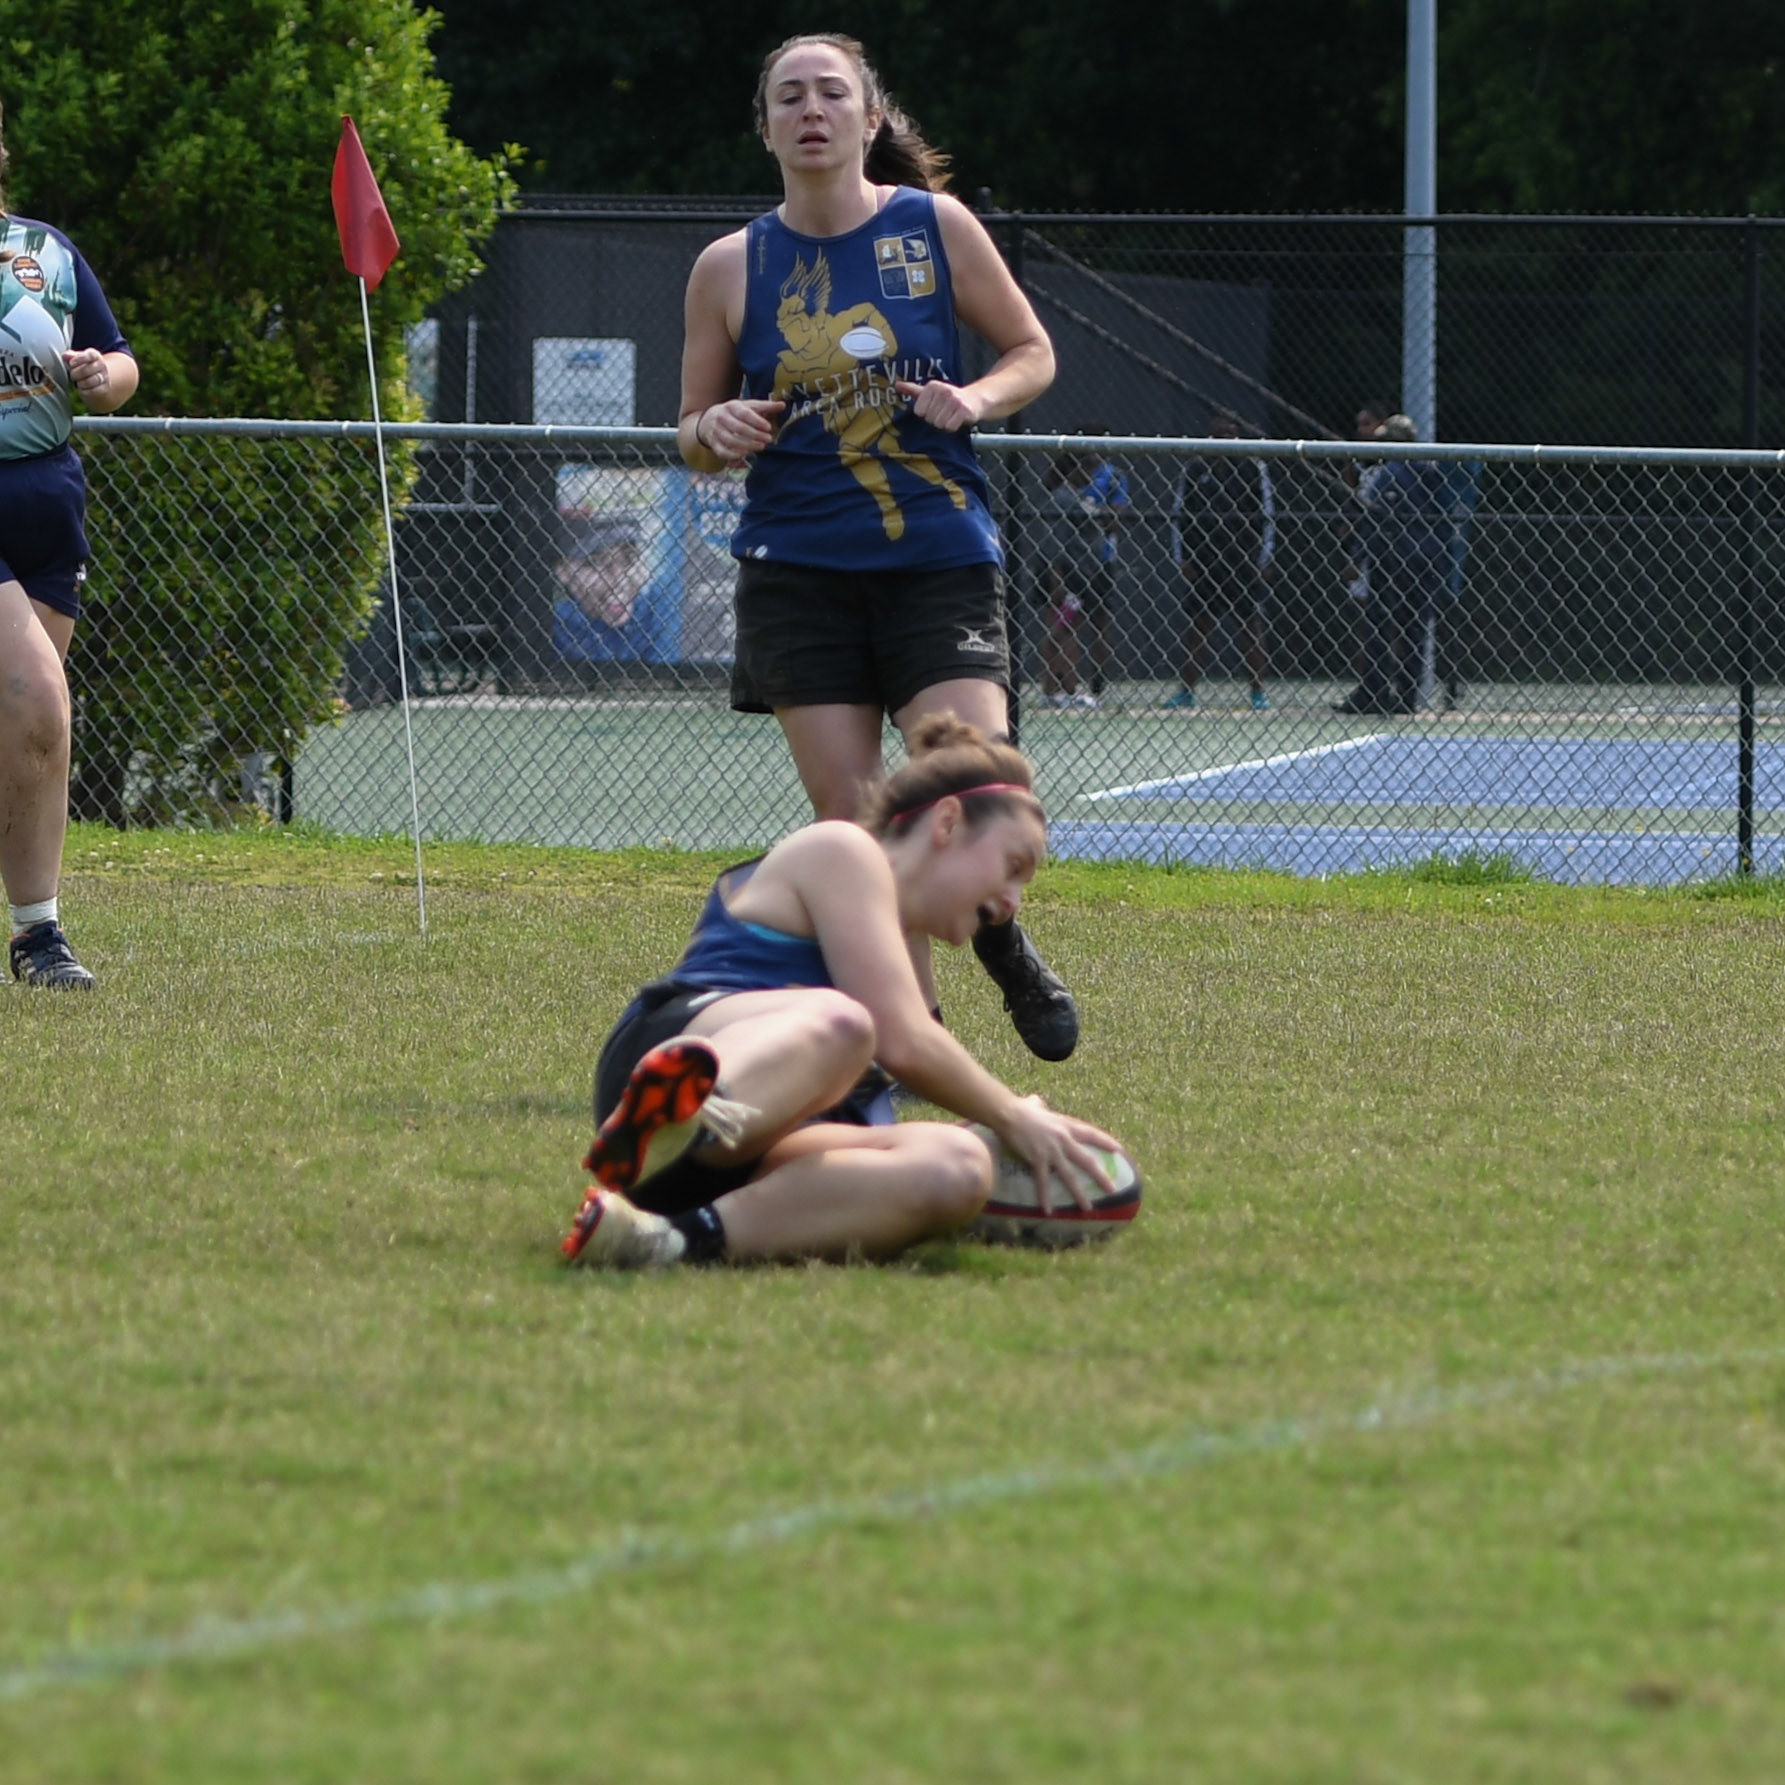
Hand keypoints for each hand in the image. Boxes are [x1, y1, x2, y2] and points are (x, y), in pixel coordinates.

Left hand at [63, 348, 110, 404]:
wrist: (98, 380)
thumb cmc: (84, 367)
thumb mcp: (77, 359)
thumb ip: (70, 356)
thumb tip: (65, 356)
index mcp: (95, 356)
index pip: (91, 355)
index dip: (80, 359)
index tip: (71, 363)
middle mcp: (102, 366)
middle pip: (87, 369)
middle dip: (76, 373)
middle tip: (72, 375)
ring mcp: (104, 378)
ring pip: (90, 381)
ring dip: (80, 383)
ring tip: (77, 383)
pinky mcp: (104, 389)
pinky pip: (93, 391)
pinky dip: (84, 391)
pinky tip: (81, 389)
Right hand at [697, 398, 782, 466]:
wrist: (710, 419)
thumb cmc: (735, 413)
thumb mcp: (749, 406)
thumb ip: (765, 406)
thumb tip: (783, 405)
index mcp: (732, 406)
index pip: (744, 413)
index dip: (757, 421)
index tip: (769, 427)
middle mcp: (722, 417)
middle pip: (738, 428)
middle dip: (755, 435)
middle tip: (768, 439)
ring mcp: (716, 431)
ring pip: (731, 441)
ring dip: (747, 446)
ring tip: (760, 447)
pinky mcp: (713, 443)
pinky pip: (722, 451)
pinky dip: (733, 455)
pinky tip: (745, 454)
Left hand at [893, 377, 984, 432]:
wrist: (975, 399)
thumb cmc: (949, 398)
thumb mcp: (931, 392)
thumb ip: (913, 390)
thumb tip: (896, 385)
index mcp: (932, 386)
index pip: (919, 411)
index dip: (927, 414)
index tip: (936, 408)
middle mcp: (943, 390)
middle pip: (929, 419)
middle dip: (937, 419)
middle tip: (946, 412)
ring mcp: (954, 400)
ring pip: (939, 424)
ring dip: (945, 424)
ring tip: (952, 415)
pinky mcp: (964, 410)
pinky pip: (950, 427)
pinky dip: (953, 427)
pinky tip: (958, 419)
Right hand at [994, 1094, 1121, 1214]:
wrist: (1007, 1113)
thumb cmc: (1021, 1108)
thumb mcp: (1036, 1104)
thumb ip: (1041, 1105)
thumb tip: (1038, 1102)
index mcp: (1066, 1125)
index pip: (1091, 1134)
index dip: (1106, 1142)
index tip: (1119, 1151)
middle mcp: (1063, 1139)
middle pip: (1087, 1160)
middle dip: (1100, 1176)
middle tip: (1112, 1190)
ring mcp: (1051, 1150)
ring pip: (1069, 1175)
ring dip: (1079, 1193)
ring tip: (1088, 1207)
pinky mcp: (1037, 1158)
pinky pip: (1043, 1181)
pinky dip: (1045, 1196)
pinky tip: (1048, 1211)